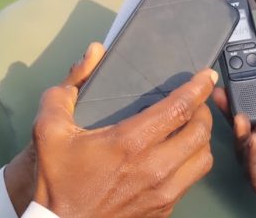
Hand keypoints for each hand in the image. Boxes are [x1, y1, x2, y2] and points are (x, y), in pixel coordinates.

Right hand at [23, 42, 217, 217]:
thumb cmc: (56, 180)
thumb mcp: (49, 129)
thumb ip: (67, 87)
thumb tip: (94, 54)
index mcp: (130, 143)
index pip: (180, 108)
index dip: (198, 88)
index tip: (207, 76)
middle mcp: (154, 168)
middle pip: (201, 132)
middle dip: (203, 111)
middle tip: (195, 101)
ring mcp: (162, 193)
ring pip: (203, 159)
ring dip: (201, 140)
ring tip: (188, 128)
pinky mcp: (163, 210)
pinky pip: (191, 181)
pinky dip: (190, 163)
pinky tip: (175, 156)